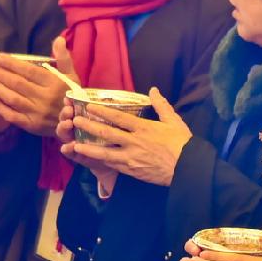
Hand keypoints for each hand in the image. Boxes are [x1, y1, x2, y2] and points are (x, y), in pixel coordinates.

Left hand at [0, 37, 75, 136]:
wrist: (76, 123)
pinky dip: (0, 106)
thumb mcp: (72, 76)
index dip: (12, 63)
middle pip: (17, 83)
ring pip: (12, 98)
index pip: (29, 71)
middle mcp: (45, 98)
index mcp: (55, 83)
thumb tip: (58, 39)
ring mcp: (38, 113)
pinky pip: (12, 115)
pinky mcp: (32, 126)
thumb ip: (63, 57)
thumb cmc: (71, 95)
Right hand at [57, 98, 117, 191]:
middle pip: (68, 118)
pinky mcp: (79, 156)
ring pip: (65, 134)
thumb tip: (132, 94)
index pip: (76, 107)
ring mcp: (77, 142)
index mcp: (88, 118)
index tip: (68, 97)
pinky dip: (68, 149)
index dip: (70, 101)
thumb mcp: (121, 124)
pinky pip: (70, 153)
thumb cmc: (120, 140)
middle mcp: (80, 129)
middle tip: (68, 109)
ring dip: (63, 128)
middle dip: (65, 113)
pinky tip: (66, 147)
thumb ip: (118, 110)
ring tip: (67, 124)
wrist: (118, 165)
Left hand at [70, 87, 191, 185]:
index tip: (89, 106)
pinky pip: (113, 165)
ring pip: (105, 153)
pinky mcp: (132, 170)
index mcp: (143, 128)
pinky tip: (92, 159)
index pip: (118, 117)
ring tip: (74, 145)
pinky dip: (101, 161)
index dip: (102, 111)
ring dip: (89, 148)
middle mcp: (134, 142)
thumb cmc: (182, 143)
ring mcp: (131, 157)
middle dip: (89, 126)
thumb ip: (161, 104)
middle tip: (75, 121)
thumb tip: (153, 90)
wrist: (187, 168)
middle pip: (107, 133)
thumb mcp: (173, 120)